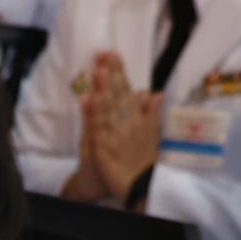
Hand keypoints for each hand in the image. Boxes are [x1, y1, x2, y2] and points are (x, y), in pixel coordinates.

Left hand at [63, 53, 166, 206]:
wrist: (142, 187)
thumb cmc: (145, 161)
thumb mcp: (152, 134)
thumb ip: (151, 112)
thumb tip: (154, 92)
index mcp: (138, 119)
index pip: (127, 90)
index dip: (119, 72)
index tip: (112, 54)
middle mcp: (128, 123)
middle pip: (117, 94)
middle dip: (110, 73)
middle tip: (103, 52)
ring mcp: (116, 135)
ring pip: (107, 107)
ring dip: (103, 87)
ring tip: (97, 69)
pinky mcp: (104, 148)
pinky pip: (97, 128)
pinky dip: (92, 113)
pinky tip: (86, 99)